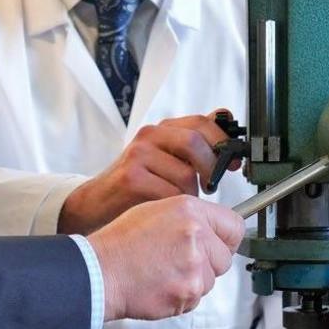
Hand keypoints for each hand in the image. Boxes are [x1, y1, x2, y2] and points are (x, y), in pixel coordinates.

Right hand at [58, 114, 234, 234]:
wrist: (95, 205)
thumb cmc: (134, 186)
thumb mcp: (164, 160)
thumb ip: (191, 145)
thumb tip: (224, 117)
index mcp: (162, 130)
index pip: (202, 123)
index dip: (222, 142)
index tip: (234, 162)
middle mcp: (150, 137)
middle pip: (195, 143)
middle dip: (211, 168)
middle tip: (210, 186)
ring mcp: (138, 155)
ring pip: (185, 173)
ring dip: (190, 195)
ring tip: (179, 203)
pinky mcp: (131, 178)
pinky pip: (169, 194)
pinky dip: (174, 206)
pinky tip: (165, 210)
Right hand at [87, 197, 242, 321]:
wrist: (99, 271)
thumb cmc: (121, 243)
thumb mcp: (157, 211)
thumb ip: (190, 219)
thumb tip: (214, 231)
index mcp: (189, 210)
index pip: (234, 226)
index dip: (225, 238)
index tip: (218, 245)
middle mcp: (196, 235)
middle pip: (225, 257)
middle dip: (208, 263)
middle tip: (178, 262)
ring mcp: (194, 265)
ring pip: (210, 281)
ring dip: (192, 281)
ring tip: (163, 273)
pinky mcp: (187, 292)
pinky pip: (195, 299)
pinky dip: (181, 297)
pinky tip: (159, 285)